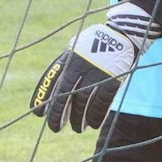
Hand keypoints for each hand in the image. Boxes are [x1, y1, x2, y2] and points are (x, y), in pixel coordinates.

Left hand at [31, 3, 153, 132]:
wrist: (123, 32)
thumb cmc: (96, 44)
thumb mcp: (77, 49)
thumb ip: (66, 65)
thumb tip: (53, 90)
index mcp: (68, 57)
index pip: (50, 80)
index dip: (42, 98)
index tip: (38, 114)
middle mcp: (79, 65)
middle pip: (63, 95)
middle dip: (57, 115)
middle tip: (55, 128)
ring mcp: (96, 73)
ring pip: (82, 103)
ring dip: (78, 119)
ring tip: (77, 128)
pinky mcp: (112, 79)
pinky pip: (101, 103)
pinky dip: (96, 116)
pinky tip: (93, 124)